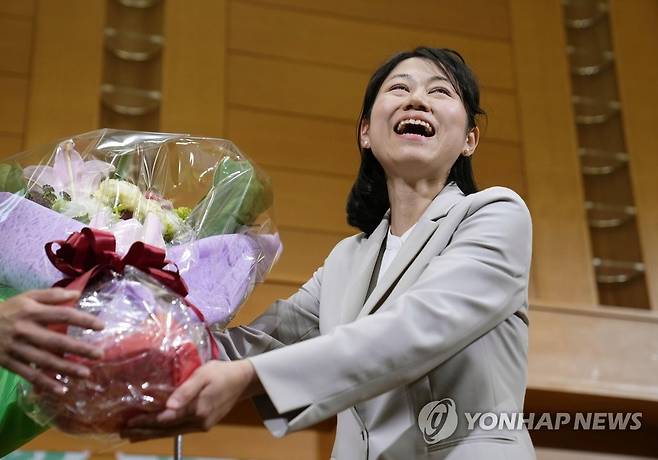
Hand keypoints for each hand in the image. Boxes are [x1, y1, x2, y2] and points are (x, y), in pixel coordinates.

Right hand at [0, 288, 104, 392]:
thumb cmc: (7, 310)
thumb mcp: (26, 297)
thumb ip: (51, 295)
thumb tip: (77, 294)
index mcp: (31, 312)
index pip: (62, 315)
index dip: (83, 320)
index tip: (101, 326)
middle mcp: (25, 330)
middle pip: (56, 341)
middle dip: (79, 349)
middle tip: (99, 354)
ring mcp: (16, 348)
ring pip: (44, 360)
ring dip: (66, 368)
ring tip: (86, 373)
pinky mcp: (8, 362)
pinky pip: (29, 374)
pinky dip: (44, 383)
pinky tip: (61, 389)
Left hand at [121, 360, 260, 440]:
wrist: (243, 380)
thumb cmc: (221, 372)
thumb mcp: (203, 374)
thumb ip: (186, 390)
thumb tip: (168, 406)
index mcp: (197, 409)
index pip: (165, 419)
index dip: (146, 422)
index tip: (128, 422)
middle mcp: (199, 421)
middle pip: (166, 429)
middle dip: (144, 432)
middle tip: (123, 432)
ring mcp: (202, 425)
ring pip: (172, 432)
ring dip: (152, 434)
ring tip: (133, 435)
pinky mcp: (204, 424)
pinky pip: (179, 430)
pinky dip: (164, 431)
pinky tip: (156, 431)